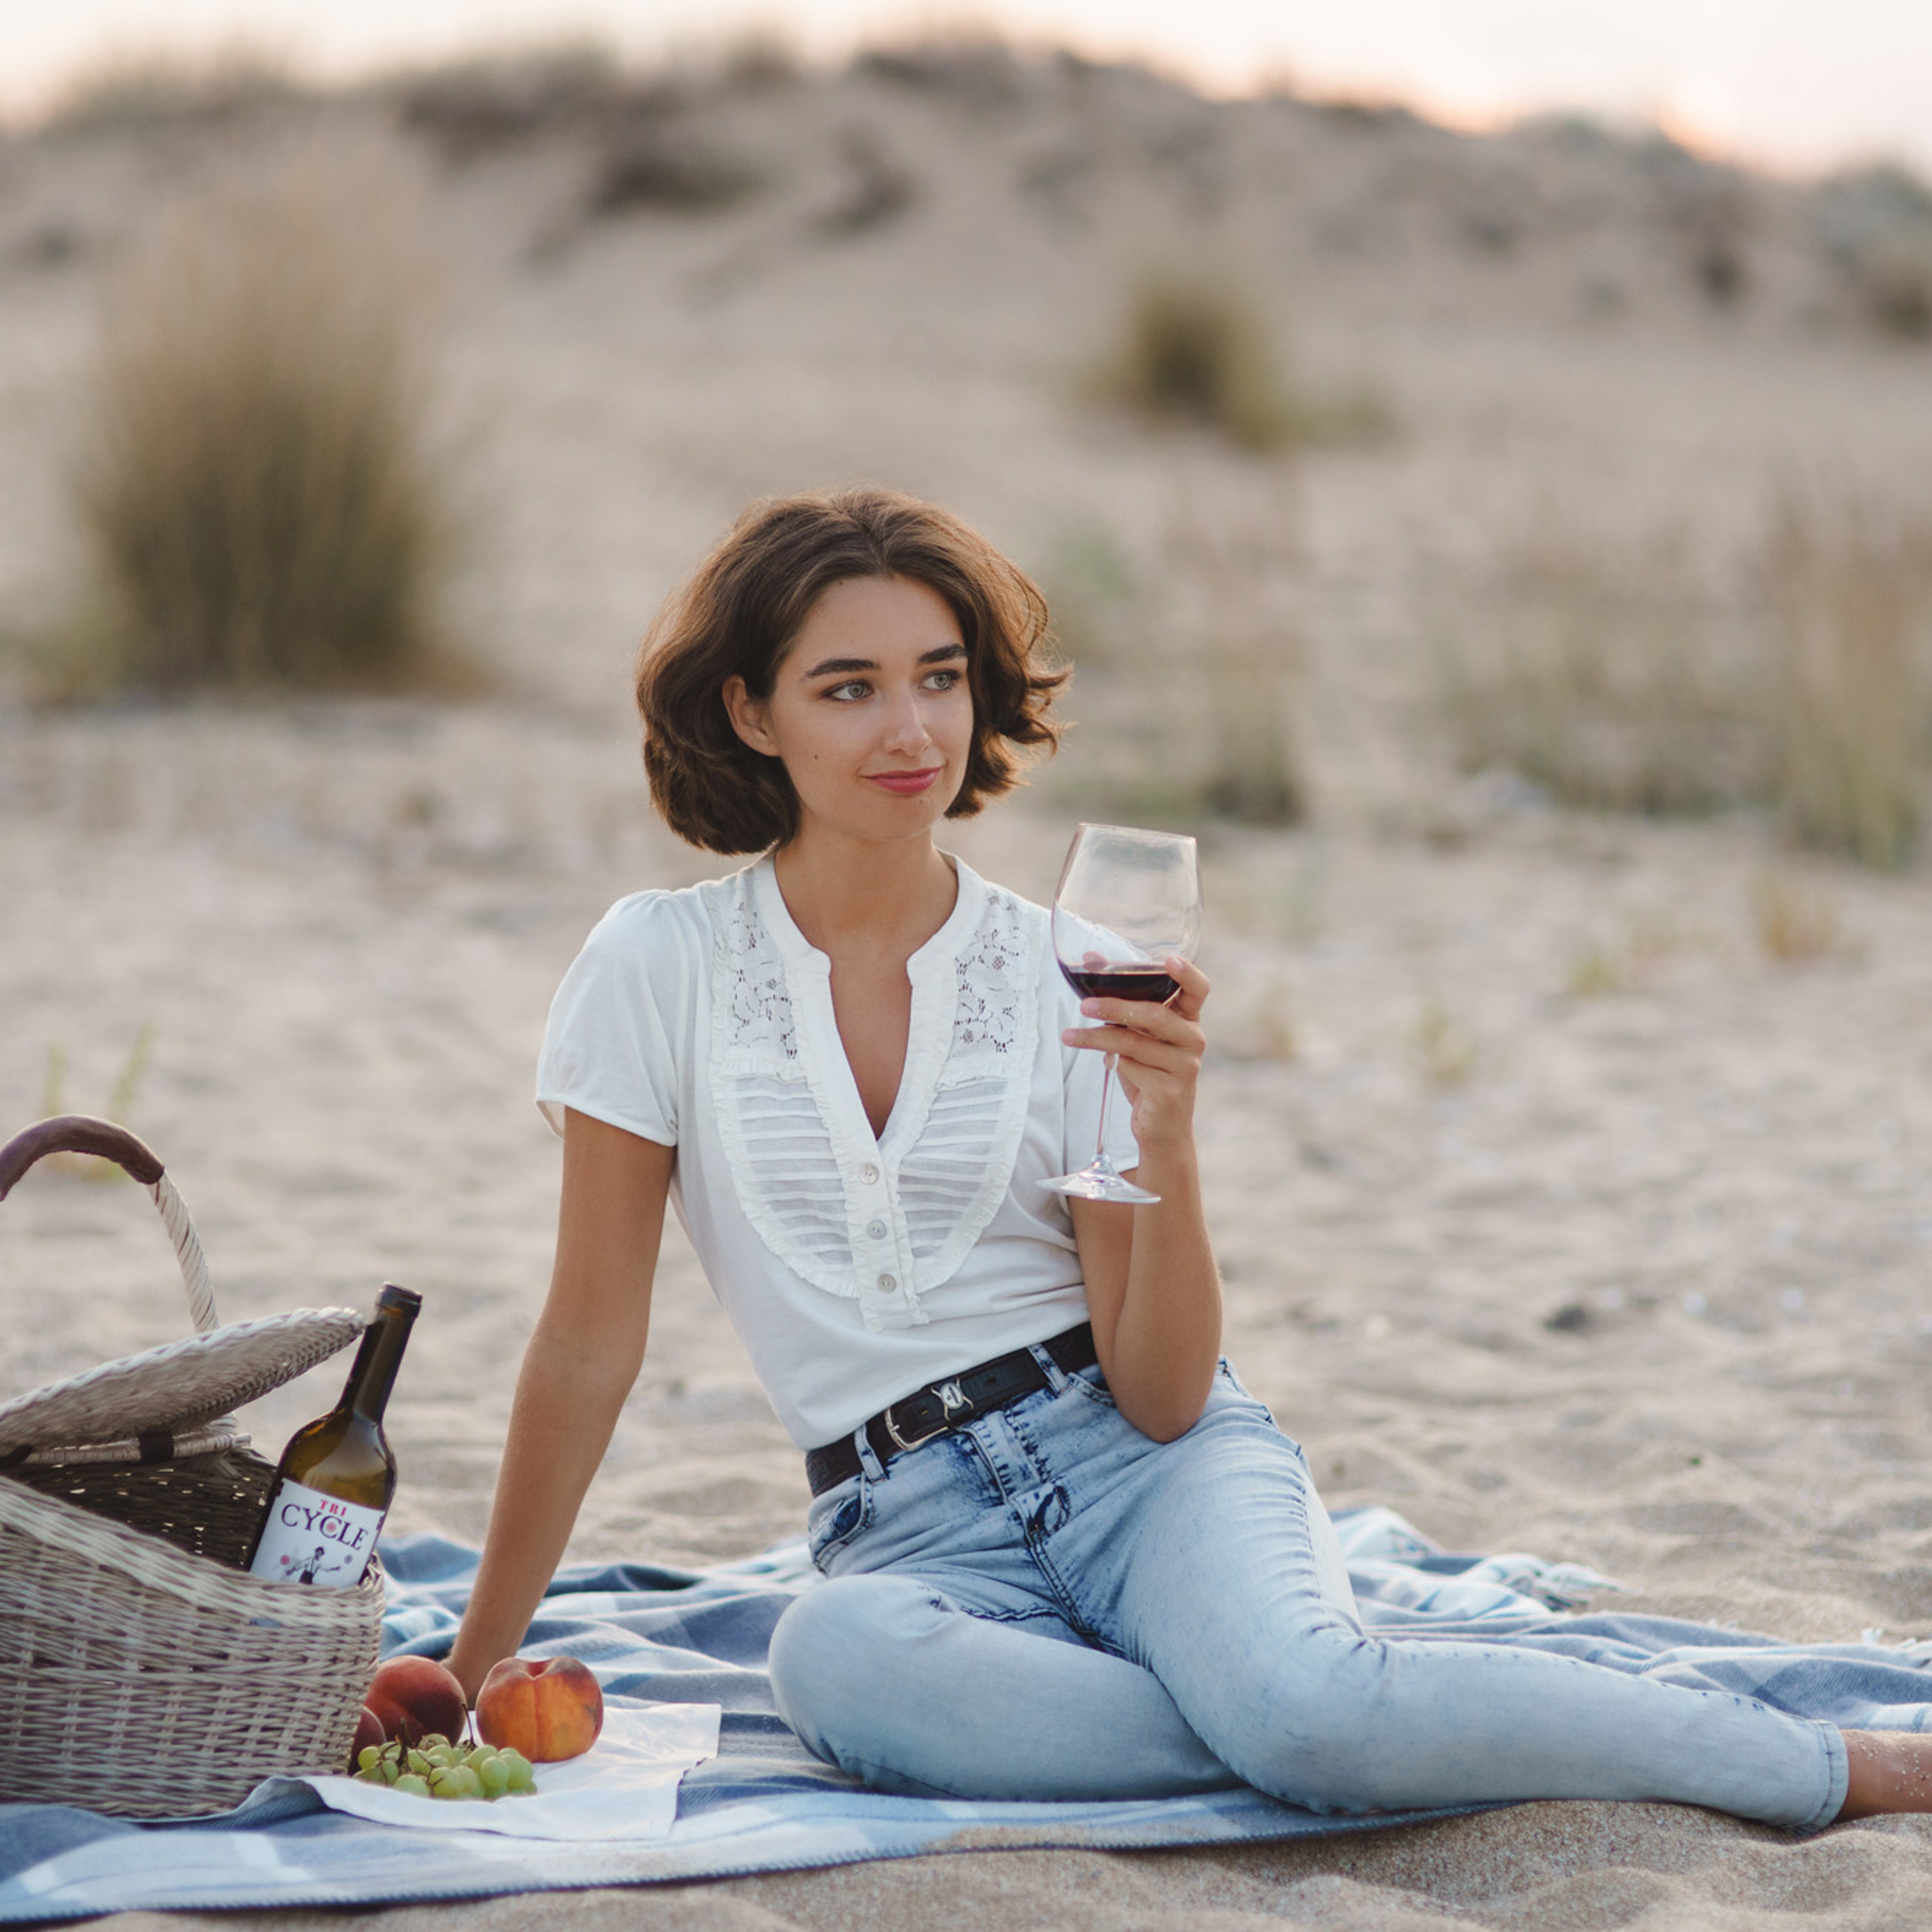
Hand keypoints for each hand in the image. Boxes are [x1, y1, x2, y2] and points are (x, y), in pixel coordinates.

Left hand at [1061, 956, 1207, 1149]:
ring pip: (1135, 1042)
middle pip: (1155, 1014)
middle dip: (1115, 1006)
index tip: (1168, 959)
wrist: (1161, 1126)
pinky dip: (1112, 1063)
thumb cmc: (1148, 1071)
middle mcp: (1192, 1040)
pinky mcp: (1170, 1091)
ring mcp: (1185, 1066)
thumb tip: (1090, 960)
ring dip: (1098, 1037)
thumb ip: (1121, 999)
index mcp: (1187, 1019)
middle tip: (1084, 1004)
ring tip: (1070, 1035)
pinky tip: (1105, 1065)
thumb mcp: (1135, 1033)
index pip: (1198, 990)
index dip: (1187, 973)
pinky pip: (1132, 1068)